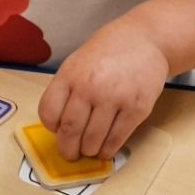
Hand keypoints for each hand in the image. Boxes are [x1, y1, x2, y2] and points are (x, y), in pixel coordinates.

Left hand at [38, 18, 169, 161]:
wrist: (146, 40)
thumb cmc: (109, 52)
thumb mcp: (78, 62)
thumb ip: (67, 89)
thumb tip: (60, 124)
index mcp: (70, 75)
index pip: (48, 112)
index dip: (51, 128)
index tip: (57, 131)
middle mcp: (89, 87)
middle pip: (70, 131)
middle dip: (68, 149)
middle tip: (71, 154)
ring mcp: (114, 98)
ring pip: (92, 140)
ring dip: (89, 151)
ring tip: (90, 150)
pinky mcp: (136, 108)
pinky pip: (116, 139)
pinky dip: (108, 150)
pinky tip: (106, 149)